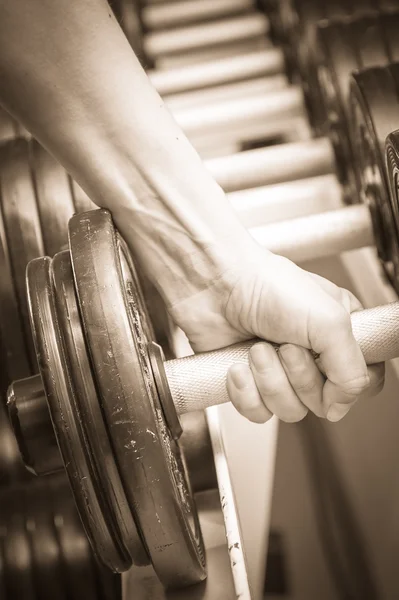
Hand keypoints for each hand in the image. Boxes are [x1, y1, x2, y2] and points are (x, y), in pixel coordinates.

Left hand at [168, 248, 384, 423]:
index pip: (364, 381)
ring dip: (270, 379)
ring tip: (258, 347)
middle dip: (299, 375)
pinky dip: (246, 390)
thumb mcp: (328, 321)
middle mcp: (312, 355)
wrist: (215, 285)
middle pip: (323, 401)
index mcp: (340, 335)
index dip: (348, 384)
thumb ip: (351, 369)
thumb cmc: (267, 286)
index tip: (331, 368)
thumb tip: (341, 406)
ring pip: (289, 410)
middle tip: (286, 344)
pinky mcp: (249, 382)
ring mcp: (279, 370)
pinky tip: (238, 365)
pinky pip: (258, 412)